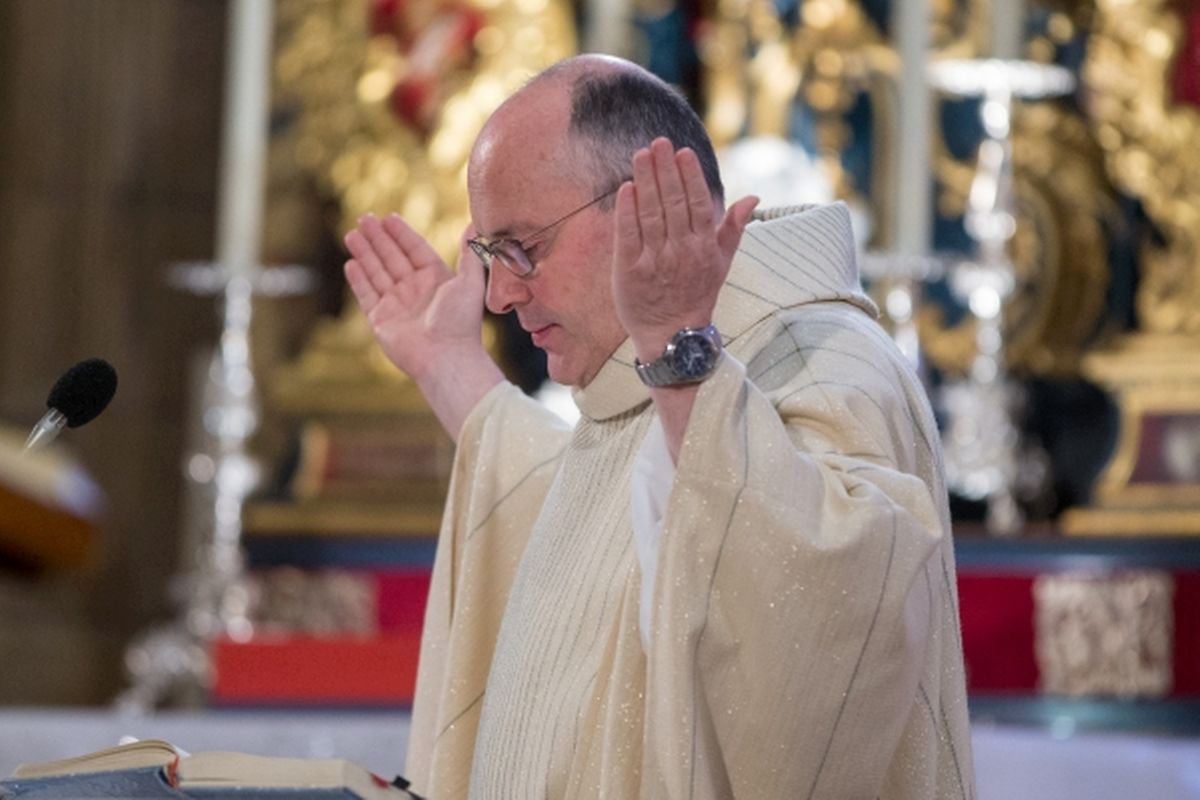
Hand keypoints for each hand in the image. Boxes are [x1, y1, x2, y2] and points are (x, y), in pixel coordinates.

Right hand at [344, 213, 487, 382]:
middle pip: (392, 257)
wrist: (445, 357)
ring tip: (352, 233)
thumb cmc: (461, 322)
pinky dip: (358, 279)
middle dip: (378, 238)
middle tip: (364, 218)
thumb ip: (470, 254)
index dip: (402, 234)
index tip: (389, 217)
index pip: (415, 250)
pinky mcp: (382, 320)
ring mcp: (397, 304)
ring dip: (365, 252)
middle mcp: (415, 290)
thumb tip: (476, 225)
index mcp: (435, 279)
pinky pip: (367, 295)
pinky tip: (351, 263)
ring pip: (377, 272)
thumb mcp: (470, 282)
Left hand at [612, 137, 757, 359]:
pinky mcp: (630, 271)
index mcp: (704, 247)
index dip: (690, 176)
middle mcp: (681, 252)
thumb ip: (733, 228)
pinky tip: (626, 188)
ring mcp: (655, 261)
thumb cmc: (696, 296)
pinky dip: (627, 211)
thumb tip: (752, 196)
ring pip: (651, 213)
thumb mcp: (721, 264)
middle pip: (674, 203)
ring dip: (645, 181)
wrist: (673, 337)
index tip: (683, 152)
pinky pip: (628, 235)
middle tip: (658, 142)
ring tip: (641, 154)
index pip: (698, 204)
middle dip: (665, 170)